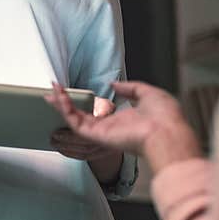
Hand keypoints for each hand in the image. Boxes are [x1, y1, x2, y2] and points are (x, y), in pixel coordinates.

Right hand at [46, 81, 201, 174]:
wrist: (167, 133)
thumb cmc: (165, 117)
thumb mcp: (148, 94)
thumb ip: (131, 88)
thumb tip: (114, 84)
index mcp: (123, 120)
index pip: (99, 112)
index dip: (87, 101)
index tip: (78, 91)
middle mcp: (110, 128)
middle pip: (81, 116)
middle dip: (66, 103)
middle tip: (53, 90)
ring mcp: (102, 133)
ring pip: (74, 119)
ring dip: (62, 104)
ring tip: (51, 90)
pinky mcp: (96, 135)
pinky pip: (75, 121)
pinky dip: (65, 108)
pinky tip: (60, 94)